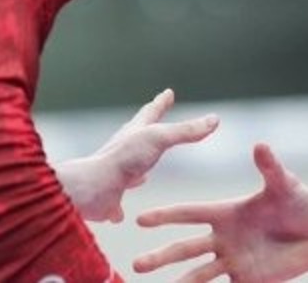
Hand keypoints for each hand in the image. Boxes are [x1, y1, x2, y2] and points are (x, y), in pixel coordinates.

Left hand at [53, 89, 217, 222]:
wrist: (92, 189)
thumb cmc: (123, 160)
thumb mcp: (159, 139)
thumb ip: (186, 131)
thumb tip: (215, 119)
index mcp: (135, 133)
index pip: (151, 112)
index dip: (161, 102)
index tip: (168, 92)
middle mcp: (124, 151)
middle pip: (138, 137)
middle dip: (148, 130)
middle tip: (154, 125)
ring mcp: (117, 174)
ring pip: (130, 169)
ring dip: (139, 169)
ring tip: (144, 173)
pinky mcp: (111, 198)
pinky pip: (118, 202)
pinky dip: (121, 206)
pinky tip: (122, 214)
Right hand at [133, 143, 307, 281]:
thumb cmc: (300, 201)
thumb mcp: (284, 185)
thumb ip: (270, 168)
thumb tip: (260, 144)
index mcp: (226, 212)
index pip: (189, 214)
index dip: (165, 216)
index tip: (139, 220)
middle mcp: (224, 238)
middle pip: (186, 249)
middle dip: (161, 257)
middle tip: (137, 265)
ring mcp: (234, 260)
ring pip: (199, 274)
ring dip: (178, 282)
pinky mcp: (248, 279)